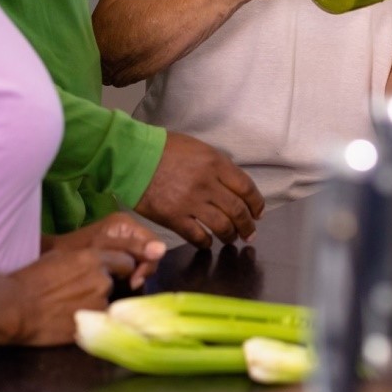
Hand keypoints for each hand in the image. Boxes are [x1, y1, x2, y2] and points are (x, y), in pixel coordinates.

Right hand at [11, 238, 150, 345]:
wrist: (15, 307)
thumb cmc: (31, 279)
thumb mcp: (60, 257)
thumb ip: (85, 260)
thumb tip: (95, 264)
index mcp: (95, 259)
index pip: (127, 261)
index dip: (121, 268)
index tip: (114, 273)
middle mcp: (102, 281)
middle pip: (116, 283)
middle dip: (105, 286)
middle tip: (83, 292)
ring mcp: (99, 305)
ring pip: (107, 304)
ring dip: (96, 304)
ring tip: (72, 307)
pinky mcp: (92, 326)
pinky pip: (98, 321)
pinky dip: (90, 320)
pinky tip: (71, 319)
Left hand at [44, 212, 166, 288]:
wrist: (51, 259)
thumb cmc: (75, 252)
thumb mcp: (105, 249)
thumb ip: (132, 248)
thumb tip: (161, 249)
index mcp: (126, 224)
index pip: (153, 244)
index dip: (148, 263)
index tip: (134, 280)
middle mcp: (128, 231)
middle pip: (149, 254)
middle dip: (141, 271)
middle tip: (129, 286)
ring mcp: (122, 244)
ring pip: (141, 263)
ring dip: (134, 277)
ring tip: (122, 287)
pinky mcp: (116, 256)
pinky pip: (131, 267)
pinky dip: (127, 278)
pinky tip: (118, 286)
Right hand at [136, 132, 265, 248]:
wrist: (133, 156)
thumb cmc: (165, 148)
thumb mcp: (198, 148)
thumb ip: (217, 166)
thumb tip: (231, 186)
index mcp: (216, 163)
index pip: (246, 188)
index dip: (256, 204)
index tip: (258, 213)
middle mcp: (208, 184)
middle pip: (237, 210)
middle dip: (247, 225)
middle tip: (249, 233)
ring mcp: (191, 202)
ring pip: (221, 226)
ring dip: (230, 236)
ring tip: (231, 239)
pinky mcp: (173, 217)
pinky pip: (196, 236)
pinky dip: (205, 242)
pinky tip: (207, 242)